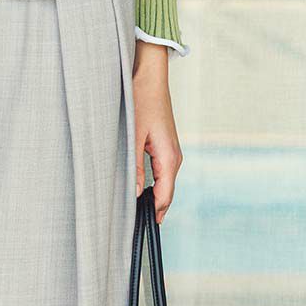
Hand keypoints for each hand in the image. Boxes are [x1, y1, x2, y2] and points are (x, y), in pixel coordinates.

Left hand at [131, 41, 182, 220]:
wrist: (149, 77)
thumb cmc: (139, 102)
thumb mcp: (131, 136)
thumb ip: (133, 166)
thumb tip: (131, 193)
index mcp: (169, 158)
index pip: (164, 197)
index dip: (152, 214)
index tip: (136, 228)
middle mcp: (174, 158)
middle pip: (165, 193)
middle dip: (151, 209)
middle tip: (131, 226)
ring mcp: (170, 152)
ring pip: (162, 183)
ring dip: (150, 197)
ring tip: (133, 212)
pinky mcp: (164, 146)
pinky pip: (160, 172)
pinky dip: (151, 184)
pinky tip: (137, 190)